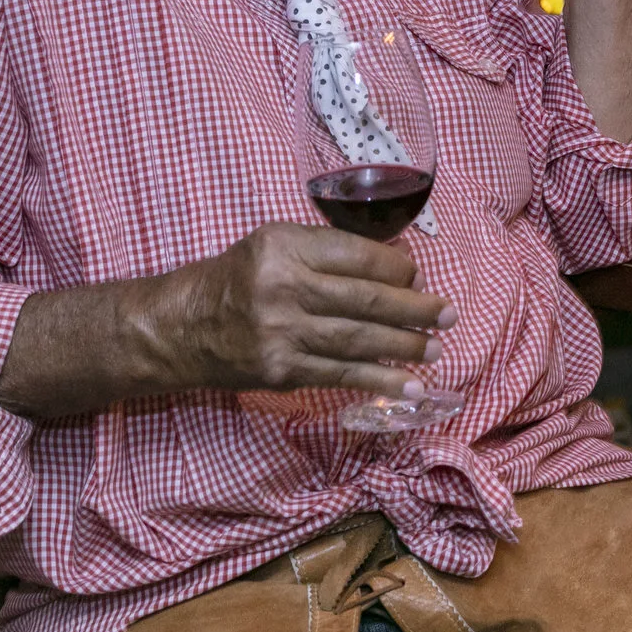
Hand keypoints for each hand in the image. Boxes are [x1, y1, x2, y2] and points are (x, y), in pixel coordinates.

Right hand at [146, 224, 454, 399]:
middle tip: (449, 313)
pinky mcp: (281, 371)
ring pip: (359, 340)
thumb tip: (396, 269)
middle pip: (366, 299)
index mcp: (285, 247)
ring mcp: (282, 333)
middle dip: (415, 308)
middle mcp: (284, 287)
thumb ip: (327, 252)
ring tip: (436, 347)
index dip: (397, 268)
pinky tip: (409, 386)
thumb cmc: (236, 279)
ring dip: (406, 346)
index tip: (419, 277)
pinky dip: (379, 381)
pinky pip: (341, 375)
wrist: (182, 327)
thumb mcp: (274, 245)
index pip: (357, 255)